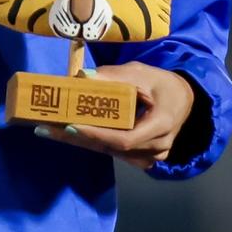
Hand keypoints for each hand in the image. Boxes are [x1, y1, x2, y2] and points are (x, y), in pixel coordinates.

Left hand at [33, 61, 195, 171]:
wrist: (185, 102)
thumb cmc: (164, 85)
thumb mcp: (143, 74)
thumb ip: (115, 76)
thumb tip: (83, 76)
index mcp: (162, 125)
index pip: (125, 138)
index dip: (96, 134)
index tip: (69, 125)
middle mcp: (156, 148)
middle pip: (110, 147)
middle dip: (76, 138)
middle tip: (45, 127)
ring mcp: (149, 157)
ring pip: (108, 151)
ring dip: (78, 141)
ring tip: (48, 129)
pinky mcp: (140, 158)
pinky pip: (112, 151)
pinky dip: (90, 141)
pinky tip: (64, 133)